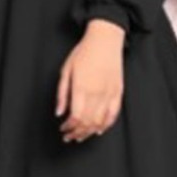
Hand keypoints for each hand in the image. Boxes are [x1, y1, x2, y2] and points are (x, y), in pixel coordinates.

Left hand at [56, 19, 125, 142]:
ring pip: (99, 122)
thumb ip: (62, 94)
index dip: (68, 127)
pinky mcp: (118, 92)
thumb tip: (59, 113)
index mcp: (81, 88)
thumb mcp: (66, 70)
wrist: (105, 40)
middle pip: (87, 122)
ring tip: (81, 136)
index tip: (63, 129)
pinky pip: (113, 115)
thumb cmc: (83, 52)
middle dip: (77, 133)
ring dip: (89, 132)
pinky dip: (106, 125)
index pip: (75, 117)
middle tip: (69, 137)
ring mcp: (109, 94)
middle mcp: (96, 93)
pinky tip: (99, 130)